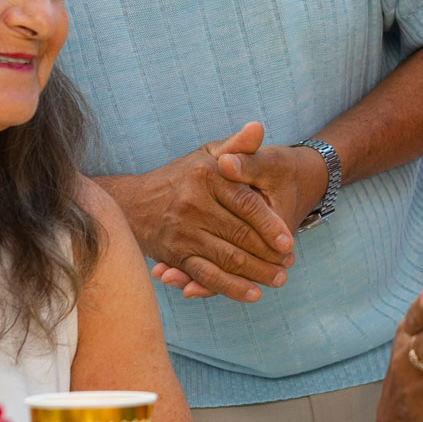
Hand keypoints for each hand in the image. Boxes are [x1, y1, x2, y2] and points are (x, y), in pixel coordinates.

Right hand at [121, 122, 294, 303]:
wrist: (133, 202)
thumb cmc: (182, 176)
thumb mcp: (207, 155)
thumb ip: (237, 146)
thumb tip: (259, 127)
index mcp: (205, 176)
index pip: (246, 203)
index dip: (270, 224)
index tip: (289, 241)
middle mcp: (192, 203)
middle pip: (240, 234)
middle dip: (269, 253)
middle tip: (289, 264)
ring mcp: (182, 232)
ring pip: (227, 258)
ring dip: (256, 273)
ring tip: (278, 279)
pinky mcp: (174, 255)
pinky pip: (207, 276)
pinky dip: (230, 288)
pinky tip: (252, 294)